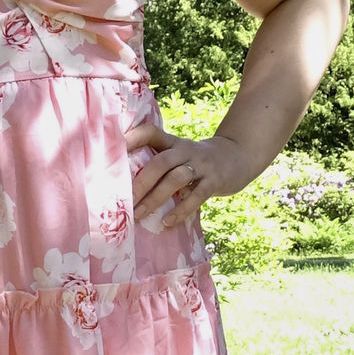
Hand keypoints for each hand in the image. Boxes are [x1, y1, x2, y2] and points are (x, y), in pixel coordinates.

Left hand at [125, 124, 254, 229]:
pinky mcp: (215, 181)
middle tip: (125, 199)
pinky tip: (167, 222)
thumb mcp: (180, 153)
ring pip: (176, 179)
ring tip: (139, 214)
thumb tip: (126, 183)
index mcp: (173, 142)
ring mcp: (201, 165)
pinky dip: (180, 210)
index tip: (116, 149)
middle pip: (160, 162)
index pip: (151, 132)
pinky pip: (197, 196)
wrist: (236, 157)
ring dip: (156, 198)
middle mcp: (186, 150)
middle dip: (141, 181)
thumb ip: (160, 162)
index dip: (134, 138)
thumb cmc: (197, 161)